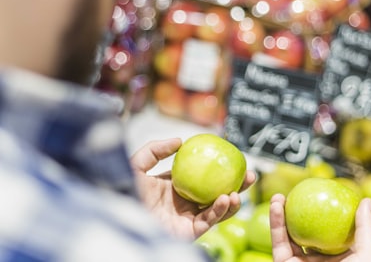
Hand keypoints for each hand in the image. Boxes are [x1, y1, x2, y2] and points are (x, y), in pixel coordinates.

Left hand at [130, 138, 255, 239]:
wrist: (118, 216)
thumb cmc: (123, 191)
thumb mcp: (138, 164)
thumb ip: (156, 150)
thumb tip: (180, 140)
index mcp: (174, 186)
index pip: (201, 176)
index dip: (217, 168)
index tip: (231, 158)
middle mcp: (184, 202)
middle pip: (215, 192)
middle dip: (234, 185)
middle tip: (249, 174)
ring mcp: (187, 217)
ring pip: (216, 208)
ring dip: (232, 200)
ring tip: (239, 189)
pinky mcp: (189, 232)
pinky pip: (209, 220)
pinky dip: (220, 210)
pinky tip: (226, 199)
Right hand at [270, 193, 370, 261]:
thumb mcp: (367, 256)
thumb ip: (366, 230)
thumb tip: (364, 200)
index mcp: (336, 256)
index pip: (326, 228)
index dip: (320, 210)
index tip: (316, 192)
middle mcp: (315, 258)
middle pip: (303, 228)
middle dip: (296, 209)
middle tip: (294, 192)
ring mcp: (298, 261)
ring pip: (286, 232)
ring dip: (280, 212)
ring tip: (280, 196)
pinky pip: (278, 239)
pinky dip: (275, 221)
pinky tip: (276, 205)